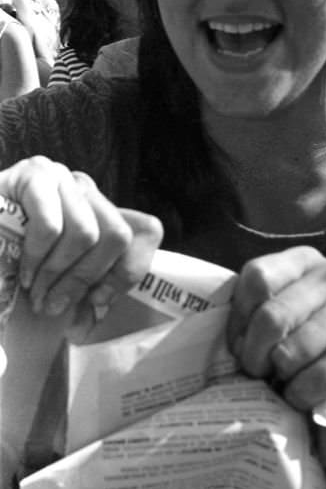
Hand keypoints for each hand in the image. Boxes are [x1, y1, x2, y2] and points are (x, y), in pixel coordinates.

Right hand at [0, 156, 162, 315]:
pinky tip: (22, 273)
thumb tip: (97, 313)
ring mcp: (63, 178)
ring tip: (35, 292)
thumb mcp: (58, 284)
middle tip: (55, 304)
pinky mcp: (35, 175)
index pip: (148, 230)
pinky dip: (36, 258)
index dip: (129, 271)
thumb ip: (82, 296)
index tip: (98, 301)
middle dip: (86, 279)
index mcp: (103, 213)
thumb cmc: (13, 266)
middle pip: (119, 235)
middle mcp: (89, 191)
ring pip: (86, 233)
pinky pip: (51, 225)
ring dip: (56, 274)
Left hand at [226, 246, 325, 434]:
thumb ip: (254, 310)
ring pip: (289, 354)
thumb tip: (225, 341)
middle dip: (253, 355)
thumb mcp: (280, 311)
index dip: (238, 317)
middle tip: (256, 369)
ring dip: (278, 377)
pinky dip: (299, 396)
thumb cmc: (303, 342)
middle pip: (271, 318)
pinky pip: (310, 382)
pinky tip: (306, 390)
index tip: (238, 341)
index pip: (257, 278)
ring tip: (285, 377)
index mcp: (305, 261)